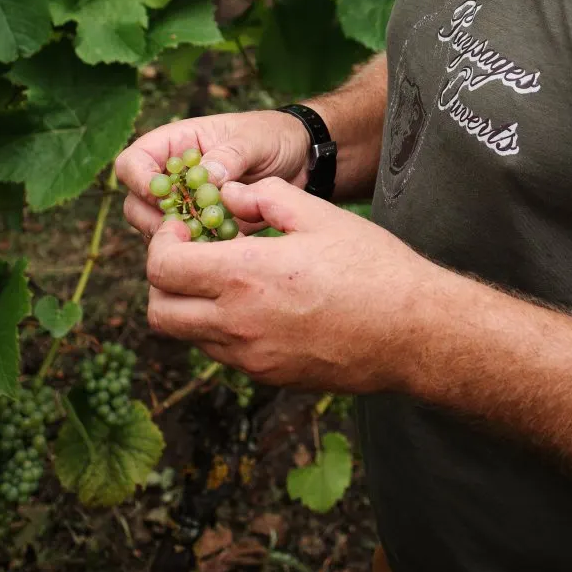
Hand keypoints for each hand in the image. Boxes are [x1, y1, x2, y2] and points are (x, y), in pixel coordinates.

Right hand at [115, 110, 311, 241]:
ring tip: (213, 237)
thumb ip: (230, 155)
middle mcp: (172, 176)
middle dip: (157, 220)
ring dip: (180, 239)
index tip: (164, 196)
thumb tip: (207, 175)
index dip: (139, 181)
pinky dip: (202, 252)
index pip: (132, 163)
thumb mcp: (254, 139)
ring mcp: (185, 204)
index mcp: (176, 144)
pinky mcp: (203, 228)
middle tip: (190, 227)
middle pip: (136, 204)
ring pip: (158, 230)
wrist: (301, 159)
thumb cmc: (273, 136)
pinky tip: (227, 249)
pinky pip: (188, 246)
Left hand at [144, 178, 437, 392]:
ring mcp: (251, 358)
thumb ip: (265, 198)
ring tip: (227, 278)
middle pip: (159, 312)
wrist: (412, 331)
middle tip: (193, 255)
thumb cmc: (372, 267)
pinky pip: (223, 354)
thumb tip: (228, 194)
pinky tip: (257, 303)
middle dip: (164, 280)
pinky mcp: (269, 377)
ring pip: (188, 337)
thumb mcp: (319, 214)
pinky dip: (222, 328)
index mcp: (243, 277)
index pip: (162, 268)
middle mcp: (237, 325)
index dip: (162, 243)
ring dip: (192, 305)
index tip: (185, 229)